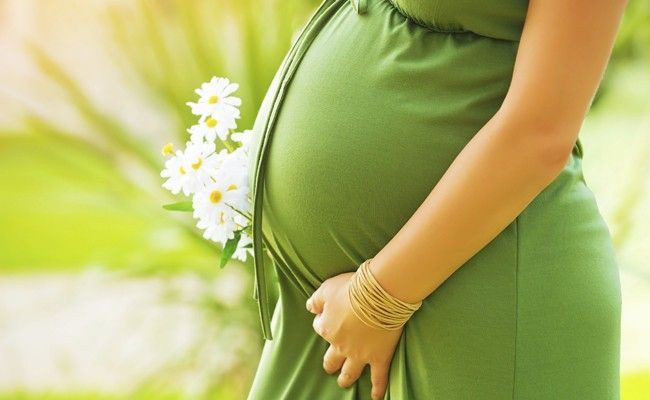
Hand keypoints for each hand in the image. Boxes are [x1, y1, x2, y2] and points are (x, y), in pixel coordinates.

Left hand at [306, 271, 402, 399]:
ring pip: (349, 372)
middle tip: (330, 366)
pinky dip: (377, 389)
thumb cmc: (352, 288)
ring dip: (345, 378)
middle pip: (331, 359)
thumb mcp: (327, 288)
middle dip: (330, 363)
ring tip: (343, 382)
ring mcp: (360, 354)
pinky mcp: (379, 357)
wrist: (378, 295)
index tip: (328, 316)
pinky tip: (376, 398)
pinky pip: (378, 378)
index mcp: (327, 328)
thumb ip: (316, 300)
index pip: (320, 328)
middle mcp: (340, 345)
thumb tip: (310, 307)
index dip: (323, 322)